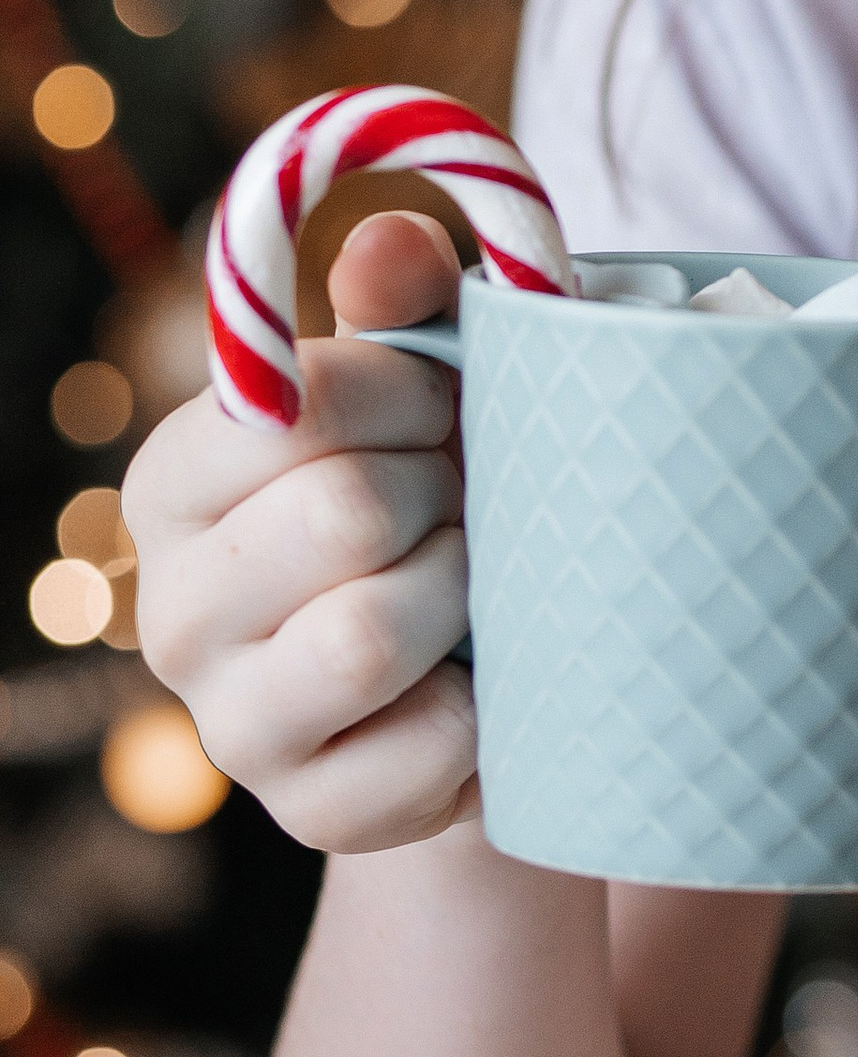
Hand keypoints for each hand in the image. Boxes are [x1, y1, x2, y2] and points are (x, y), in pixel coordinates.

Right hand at [126, 210, 477, 855]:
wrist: (488, 673)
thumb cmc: (449, 490)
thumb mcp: (437, 379)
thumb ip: (410, 298)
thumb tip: (394, 243)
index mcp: (175, 480)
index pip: (292, 407)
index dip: (412, 392)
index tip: (449, 406)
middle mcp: (171, 607)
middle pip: (345, 514)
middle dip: (448, 496)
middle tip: (469, 506)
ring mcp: (228, 724)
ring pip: (372, 633)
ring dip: (466, 598)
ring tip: (477, 586)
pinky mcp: (309, 813)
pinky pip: (427, 745)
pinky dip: (487, 709)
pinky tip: (481, 684)